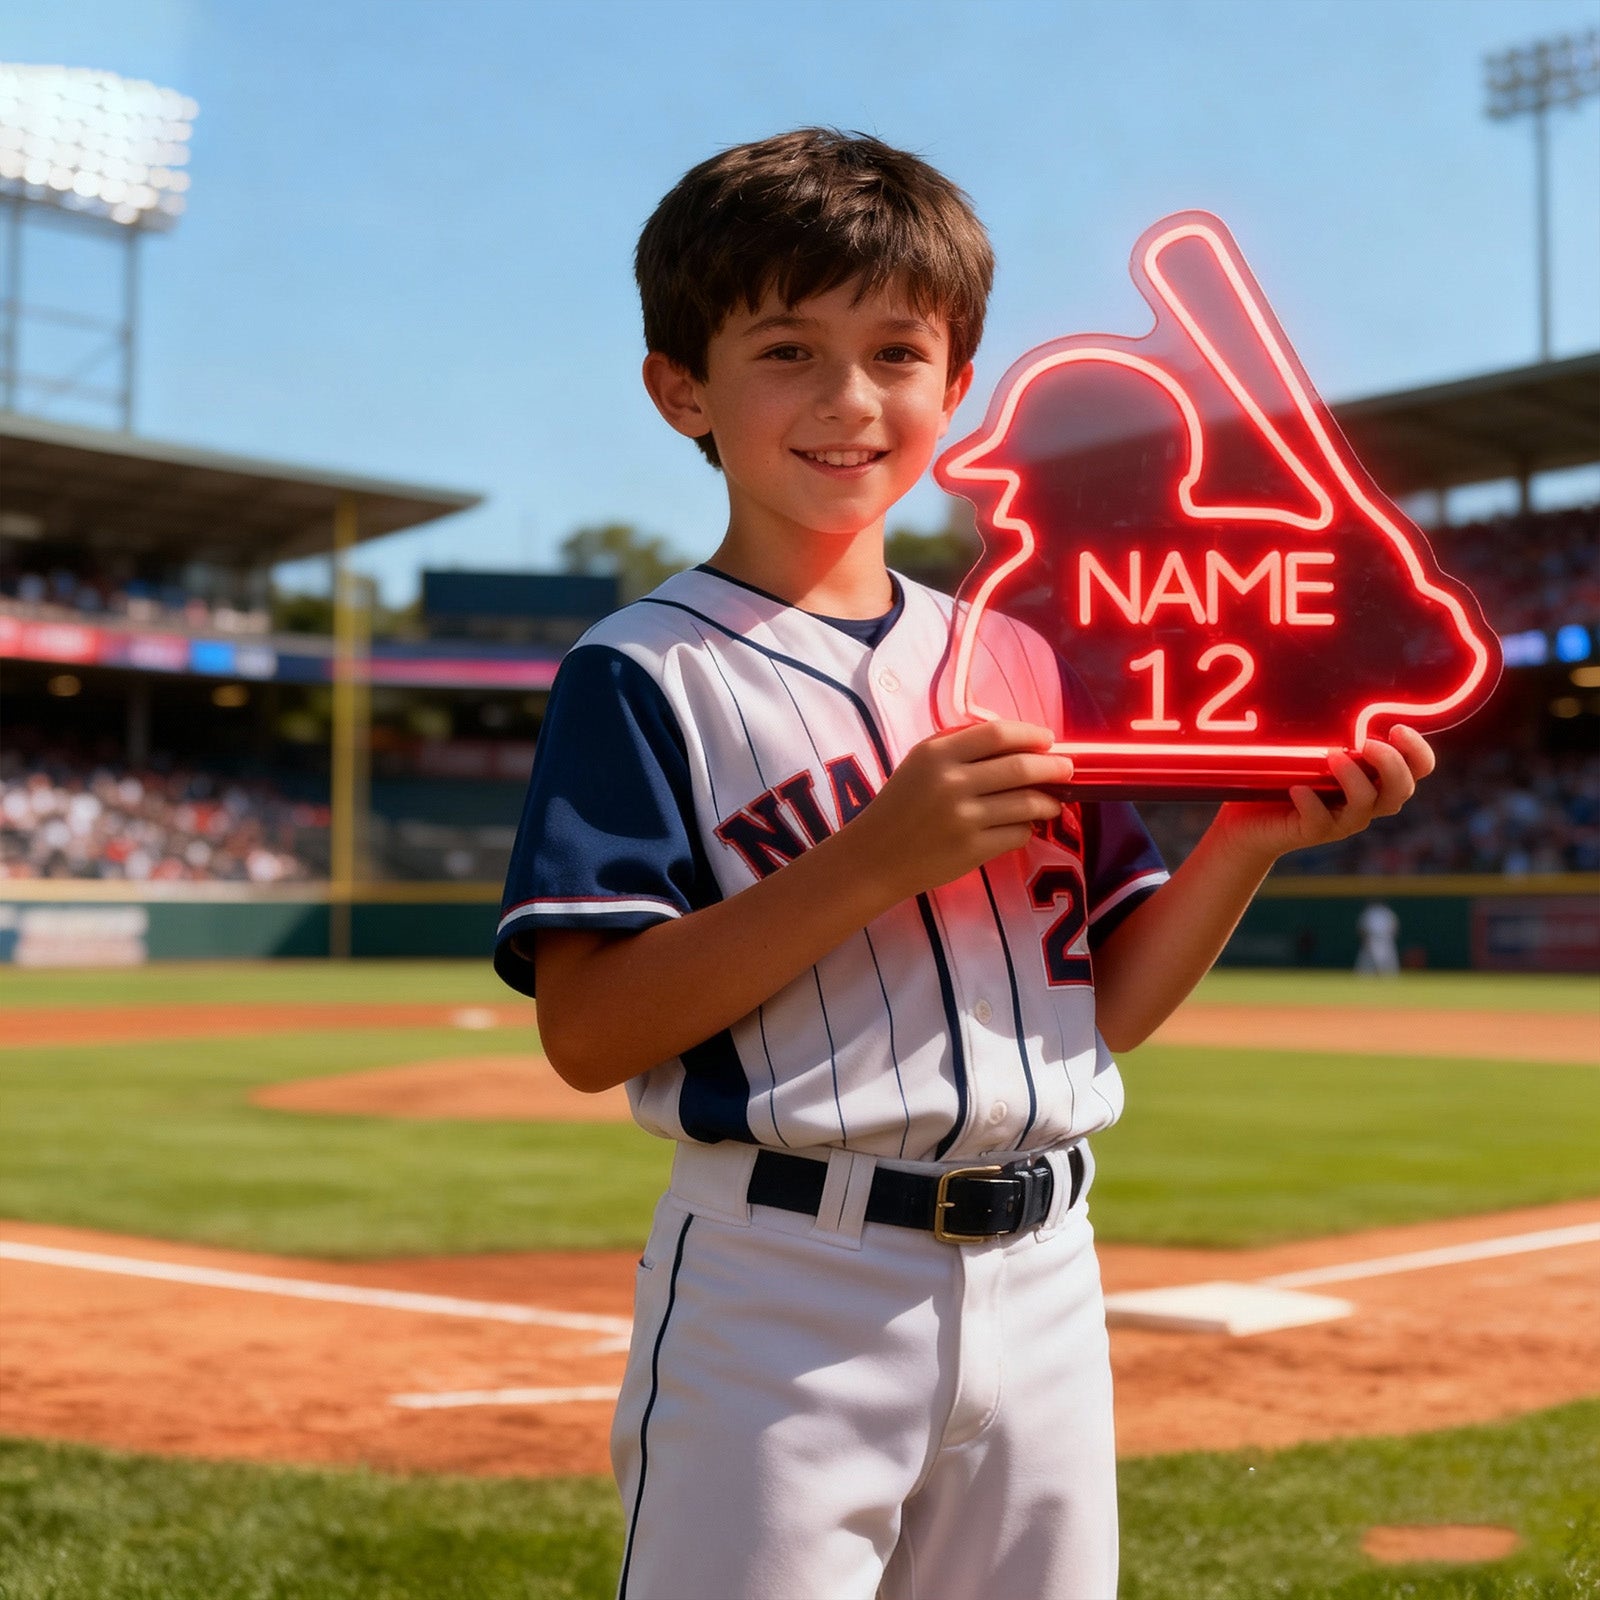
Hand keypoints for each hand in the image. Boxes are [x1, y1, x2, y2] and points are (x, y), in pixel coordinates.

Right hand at [845, 719, 1074, 901]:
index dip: (1031, 735)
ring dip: (1049, 801)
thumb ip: (959, 744)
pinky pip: (1017, 834)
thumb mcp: (919, 763)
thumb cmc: (900, 805)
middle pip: (1021, 766)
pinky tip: (1023, 826)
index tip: (1048, 740)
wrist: (874, 858)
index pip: (998, 734)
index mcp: (937, 755)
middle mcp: (951, 783)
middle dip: (1054, 766)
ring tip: (1053, 801)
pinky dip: (1027, 828)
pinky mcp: (972, 850)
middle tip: (1067, 769)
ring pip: (1027, 803)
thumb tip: (1015, 737)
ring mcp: (963, 819)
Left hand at [1209, 725, 1435, 865]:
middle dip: (1391, 765)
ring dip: (1353, 779)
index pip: (1417, 769)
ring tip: (1332, 756)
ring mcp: (1340, 821)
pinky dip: (1312, 804)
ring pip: (1366, 806)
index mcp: (1373, 778)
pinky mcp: (1311, 832)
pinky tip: (1297, 788)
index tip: (1397, 728)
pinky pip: (1320, 823)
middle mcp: (1364, 802)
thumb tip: (1327, 673)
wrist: (1248, 822)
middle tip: (1368, 744)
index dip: (1417, 752)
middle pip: (1401, 790)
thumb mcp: (1309, 745)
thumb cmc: (1282, 775)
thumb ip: (1329, 723)